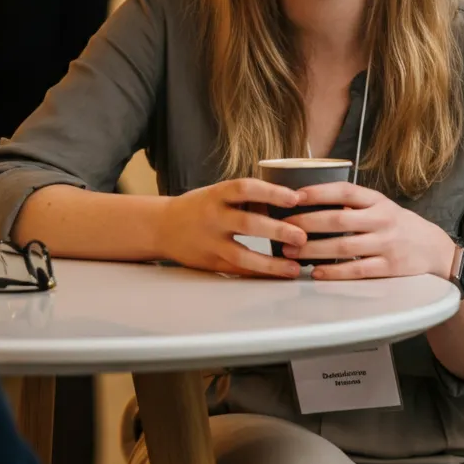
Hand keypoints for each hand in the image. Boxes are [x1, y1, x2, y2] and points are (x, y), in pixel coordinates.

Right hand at [164, 179, 308, 278]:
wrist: (161, 226)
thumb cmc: (198, 207)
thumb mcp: (217, 194)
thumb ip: (246, 199)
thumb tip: (288, 203)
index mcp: (215, 195)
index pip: (245, 189)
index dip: (272, 192)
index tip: (295, 198)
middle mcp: (213, 217)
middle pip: (248, 223)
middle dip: (278, 230)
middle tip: (302, 235)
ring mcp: (211, 242)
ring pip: (243, 255)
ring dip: (272, 263)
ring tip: (294, 266)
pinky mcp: (210, 262)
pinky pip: (238, 270)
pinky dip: (260, 274)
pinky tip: (278, 275)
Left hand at [281, 182, 454, 280]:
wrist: (435, 249)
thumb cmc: (394, 225)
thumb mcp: (378, 206)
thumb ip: (349, 204)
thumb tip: (303, 201)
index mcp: (376, 201)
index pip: (345, 191)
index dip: (317, 192)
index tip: (293, 196)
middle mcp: (383, 220)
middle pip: (339, 220)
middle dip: (306, 224)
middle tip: (282, 228)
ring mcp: (388, 244)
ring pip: (344, 247)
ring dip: (313, 249)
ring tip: (290, 251)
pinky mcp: (391, 268)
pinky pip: (358, 270)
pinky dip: (334, 272)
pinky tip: (316, 272)